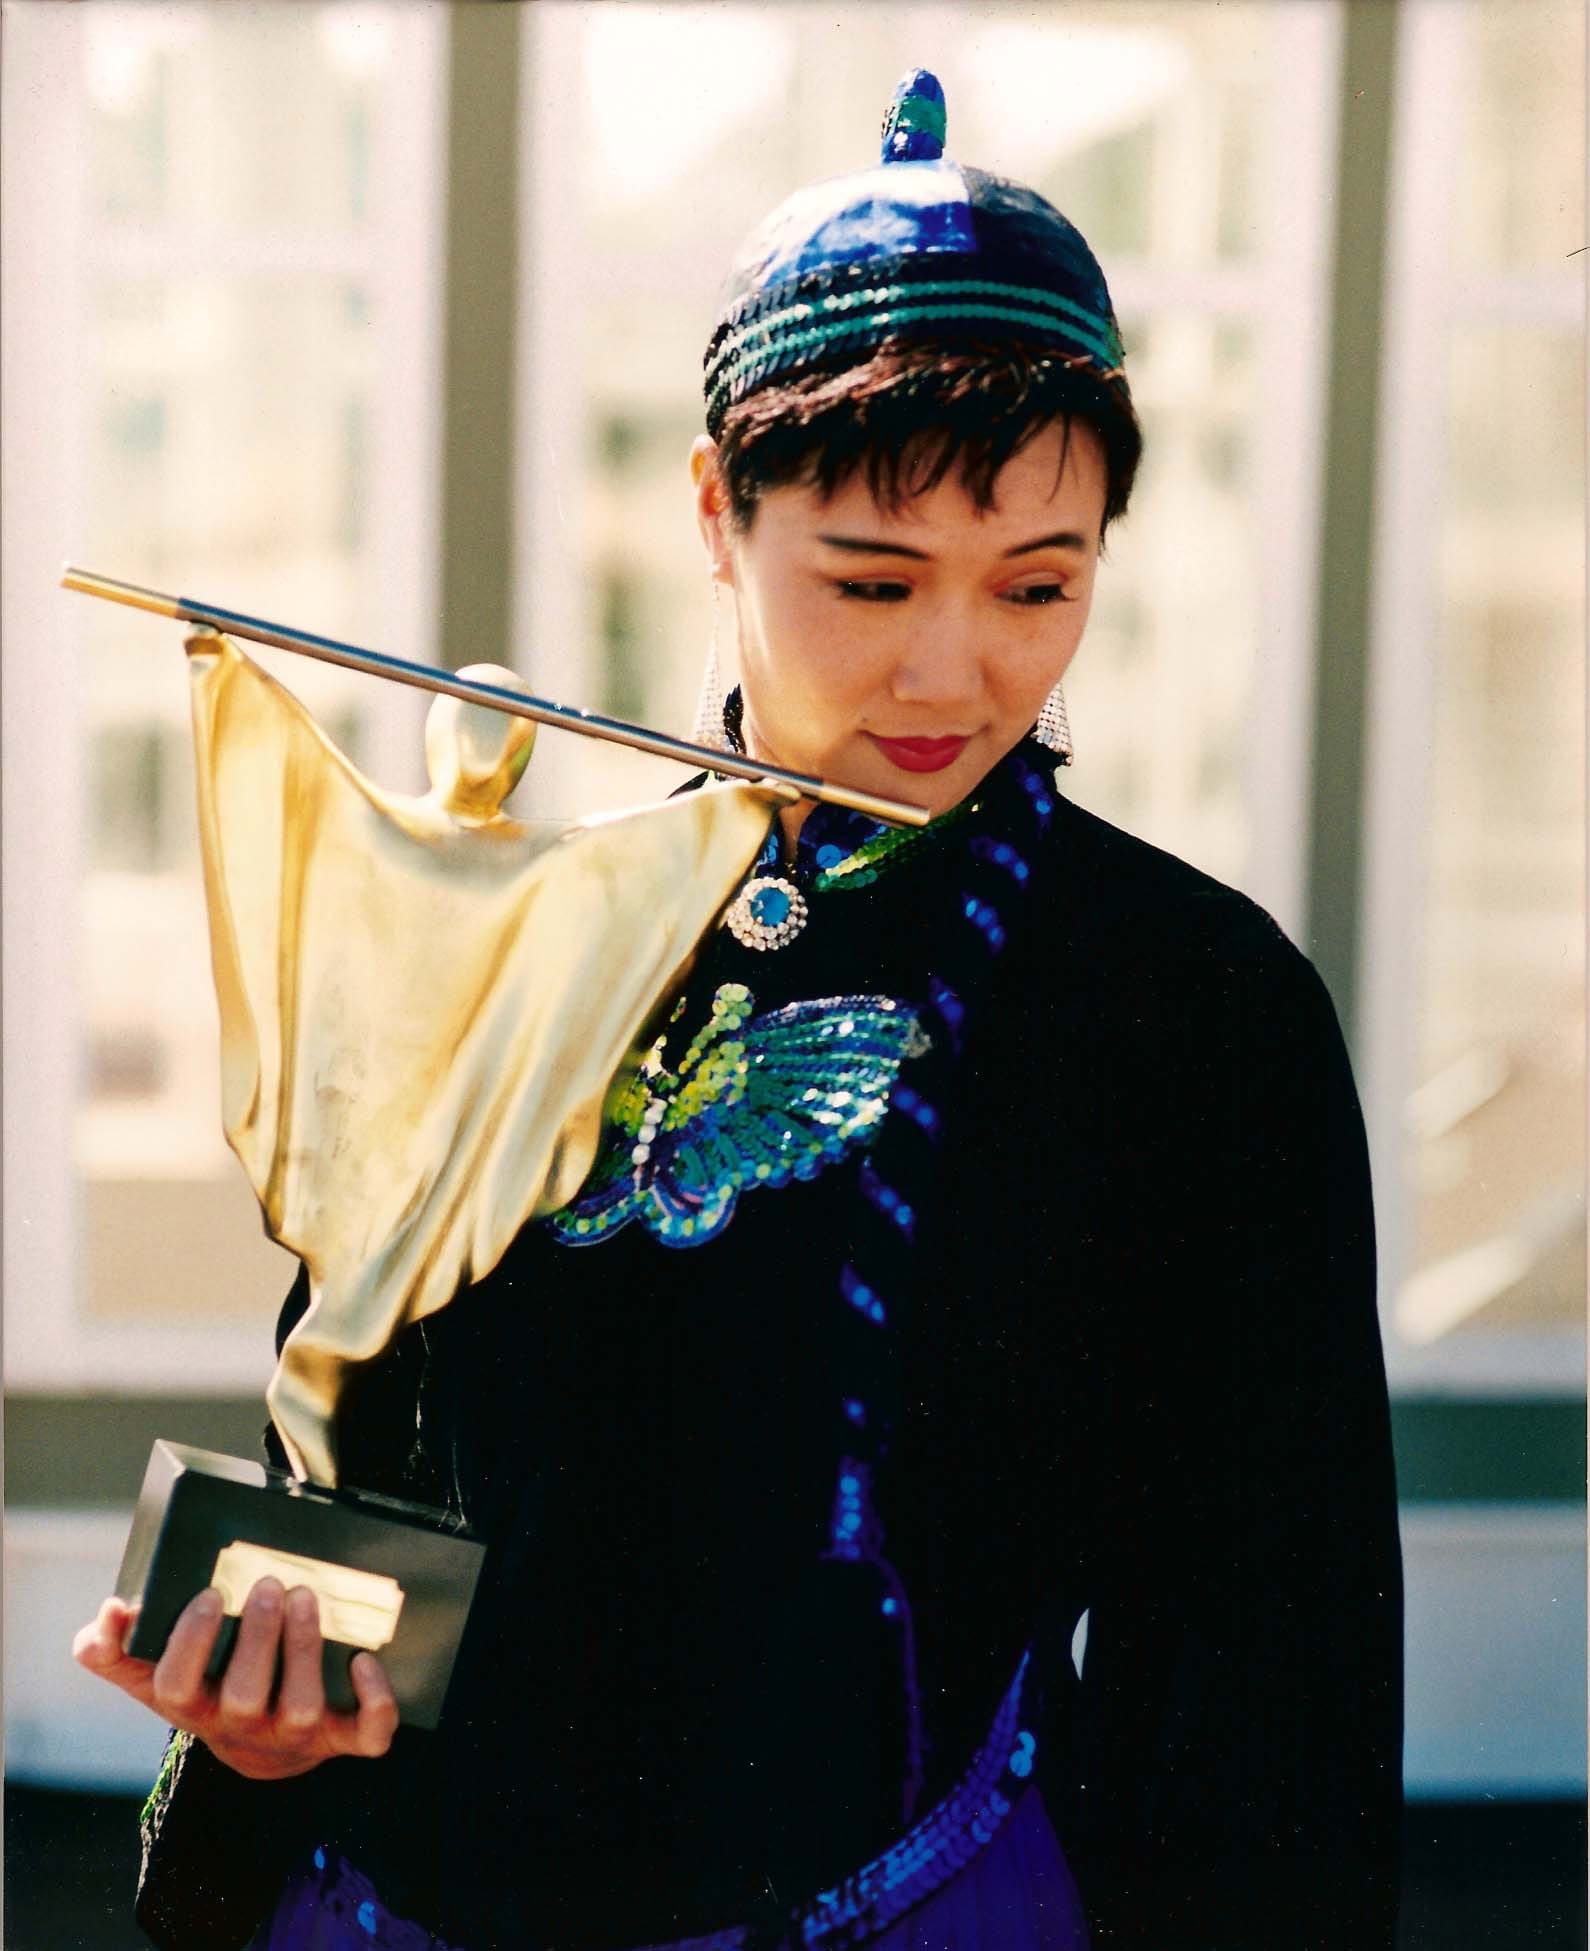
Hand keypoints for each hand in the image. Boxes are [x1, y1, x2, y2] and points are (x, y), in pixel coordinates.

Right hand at [73, 1580, 396, 1780]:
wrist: (262, 1747)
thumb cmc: (208, 1689)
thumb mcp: (153, 1672)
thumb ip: (115, 1647)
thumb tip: (111, 1611)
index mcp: (194, 1707)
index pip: (178, 1686)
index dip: (191, 1643)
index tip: (208, 1594)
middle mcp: (243, 1727)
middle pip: (242, 1696)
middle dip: (257, 1637)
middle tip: (268, 1584)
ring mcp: (296, 1736)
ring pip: (300, 1709)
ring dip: (304, 1651)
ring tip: (305, 1597)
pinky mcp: (344, 1738)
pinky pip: (368, 1734)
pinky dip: (374, 1701)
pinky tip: (364, 1661)